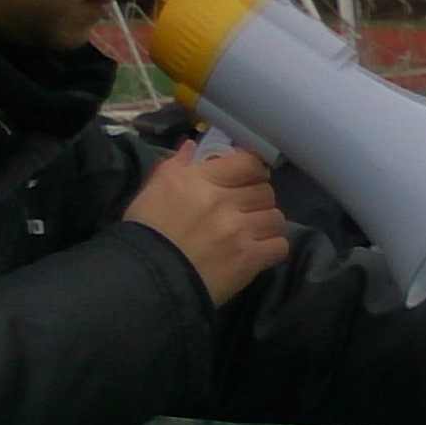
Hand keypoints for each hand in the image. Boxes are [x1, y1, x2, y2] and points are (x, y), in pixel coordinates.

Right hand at [126, 138, 289, 306]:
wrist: (146, 278)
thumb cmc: (146, 231)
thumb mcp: (154, 190)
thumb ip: (175, 165)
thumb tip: (191, 146)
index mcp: (201, 180)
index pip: (249, 163)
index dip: (253, 170)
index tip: (248, 179)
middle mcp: (224, 201)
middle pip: (265, 191)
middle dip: (257, 199)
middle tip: (246, 209)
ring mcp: (239, 231)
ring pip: (276, 217)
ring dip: (267, 224)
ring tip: (253, 231)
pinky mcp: (249, 259)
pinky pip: (279, 246)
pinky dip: (272, 248)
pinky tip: (258, 251)